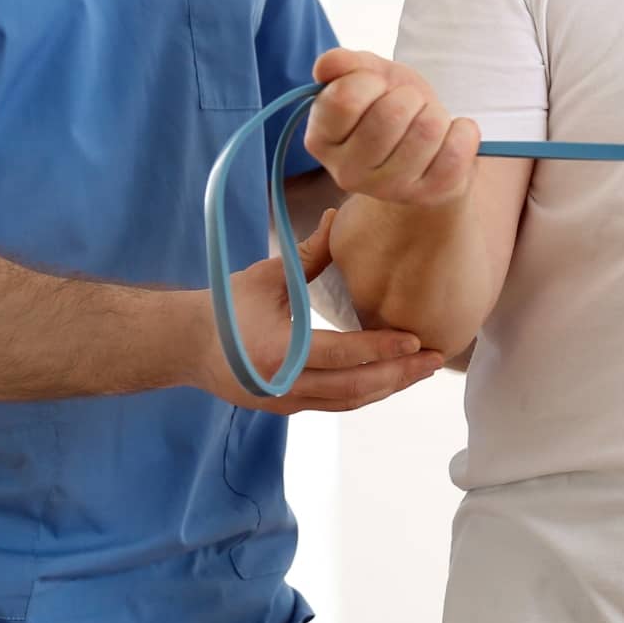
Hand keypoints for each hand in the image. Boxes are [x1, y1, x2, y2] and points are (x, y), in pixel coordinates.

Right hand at [195, 208, 446, 412]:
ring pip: (349, 401)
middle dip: (399, 375)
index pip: (342, 354)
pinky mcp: (289, 407)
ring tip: (423, 369)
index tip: (416, 339)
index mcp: (279, 351)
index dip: (382, 349)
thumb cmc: (227, 305)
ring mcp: (287, 401)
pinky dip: (368, 392)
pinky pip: (337, 404)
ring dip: (389, 387)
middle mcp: (284, 384)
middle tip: (435, 358)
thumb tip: (339, 215)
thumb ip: (309, 253)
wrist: (188, 345)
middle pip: (354, 388)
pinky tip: (392, 378)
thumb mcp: (268, 275)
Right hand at [303, 48, 480, 206]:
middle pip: (393, 112)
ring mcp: (387, 189)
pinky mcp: (427, 195)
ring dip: (435, 113)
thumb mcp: (368, 75)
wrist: (426, 143)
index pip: (345, 98)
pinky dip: (463, 132)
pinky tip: (449, 137)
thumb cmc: (390, 104)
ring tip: (425, 122)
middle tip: (408, 106)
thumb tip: (329, 64)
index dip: (369, 80)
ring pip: (428, 128)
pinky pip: (457, 151)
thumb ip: (346, 65)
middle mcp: (346, 172)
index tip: (376, 87)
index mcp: (321, 139)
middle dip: (409, 97)